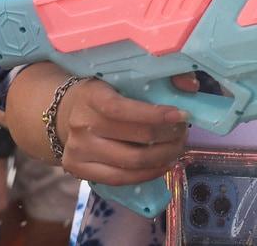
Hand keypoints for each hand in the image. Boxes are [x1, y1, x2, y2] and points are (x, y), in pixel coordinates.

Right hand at [55, 76, 190, 185]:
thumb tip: (190, 86)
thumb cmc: (106, 93)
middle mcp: (81, 125)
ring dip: (163, 157)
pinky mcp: (77, 170)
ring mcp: (77, 150)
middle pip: (136, 137)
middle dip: (169, 136)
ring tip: (177, 148)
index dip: (156, 115)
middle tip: (184, 131)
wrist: (67, 112)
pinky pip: (119, 179)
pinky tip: (163, 164)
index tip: (182, 115)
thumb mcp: (125, 77)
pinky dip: (147, 174)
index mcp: (92, 96)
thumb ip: (161, 77)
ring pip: (131, 162)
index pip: (124, 109)